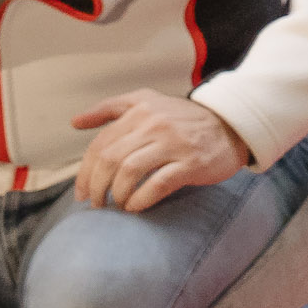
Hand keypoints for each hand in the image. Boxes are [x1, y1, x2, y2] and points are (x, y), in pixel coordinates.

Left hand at [67, 92, 246, 212]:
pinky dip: (141, 199)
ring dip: (117, 193)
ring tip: (116, 204)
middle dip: (96, 186)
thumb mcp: (147, 102)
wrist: (231, 126)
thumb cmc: (184, 119)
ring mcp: (173, 144)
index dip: (85, 171)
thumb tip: (76, 122)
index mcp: (140, 111)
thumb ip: (111, 108)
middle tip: (96, 203)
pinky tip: (135, 206)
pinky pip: (158, 184)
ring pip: (130, 171)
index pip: (101, 143)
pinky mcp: (191, 163)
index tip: (82, 191)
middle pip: (110, 159)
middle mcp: (154, 125)